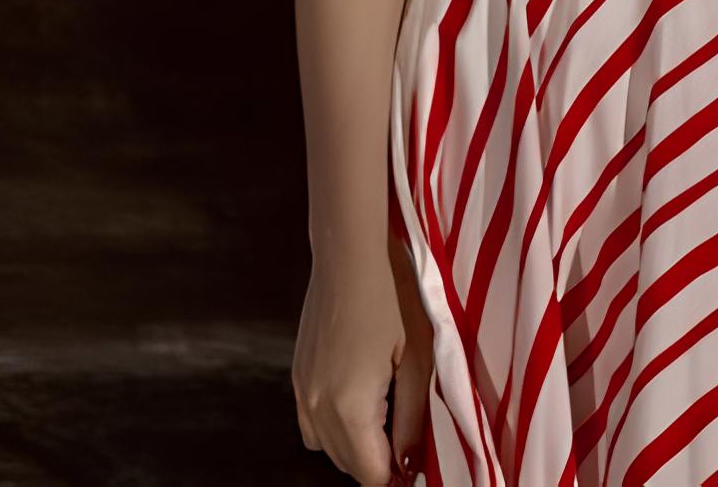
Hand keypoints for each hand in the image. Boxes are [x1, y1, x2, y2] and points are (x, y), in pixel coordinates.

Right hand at [292, 227, 432, 482]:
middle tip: (410, 439)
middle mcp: (315, 409)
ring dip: (356, 446)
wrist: (351, 253)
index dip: (396, 475)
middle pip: (347, 465)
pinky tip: (363, 397)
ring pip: (326, 447)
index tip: (418, 464)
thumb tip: (409, 462)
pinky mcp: (298, 376)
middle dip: (377, 462)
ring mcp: (301, 393)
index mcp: (348, 408)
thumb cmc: (395, 297)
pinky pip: (312, 423)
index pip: (368, 474)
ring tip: (389, 416)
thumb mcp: (419, 358)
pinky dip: (335, 426)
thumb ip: (413, 417)